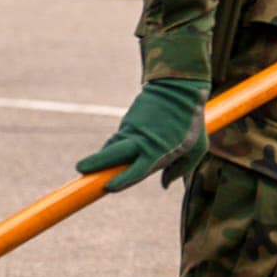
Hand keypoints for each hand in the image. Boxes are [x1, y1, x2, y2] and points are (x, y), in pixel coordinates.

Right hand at [77, 78, 208, 191]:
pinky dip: (112, 148)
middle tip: (80, 169)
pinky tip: (108, 156)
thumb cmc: (192, 122)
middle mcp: (141, 141)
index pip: (137, 169)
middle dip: (96, 162)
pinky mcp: (127, 122)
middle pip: (114, 154)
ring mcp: (132, 130)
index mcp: (159, 150)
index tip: (108, 187)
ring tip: (88, 168)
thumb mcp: (196, 148)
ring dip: (102, 158)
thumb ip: (181, 169)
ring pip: (112, 147)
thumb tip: (165, 185)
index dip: (122, 180)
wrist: (179, 89)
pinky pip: (117, 139)